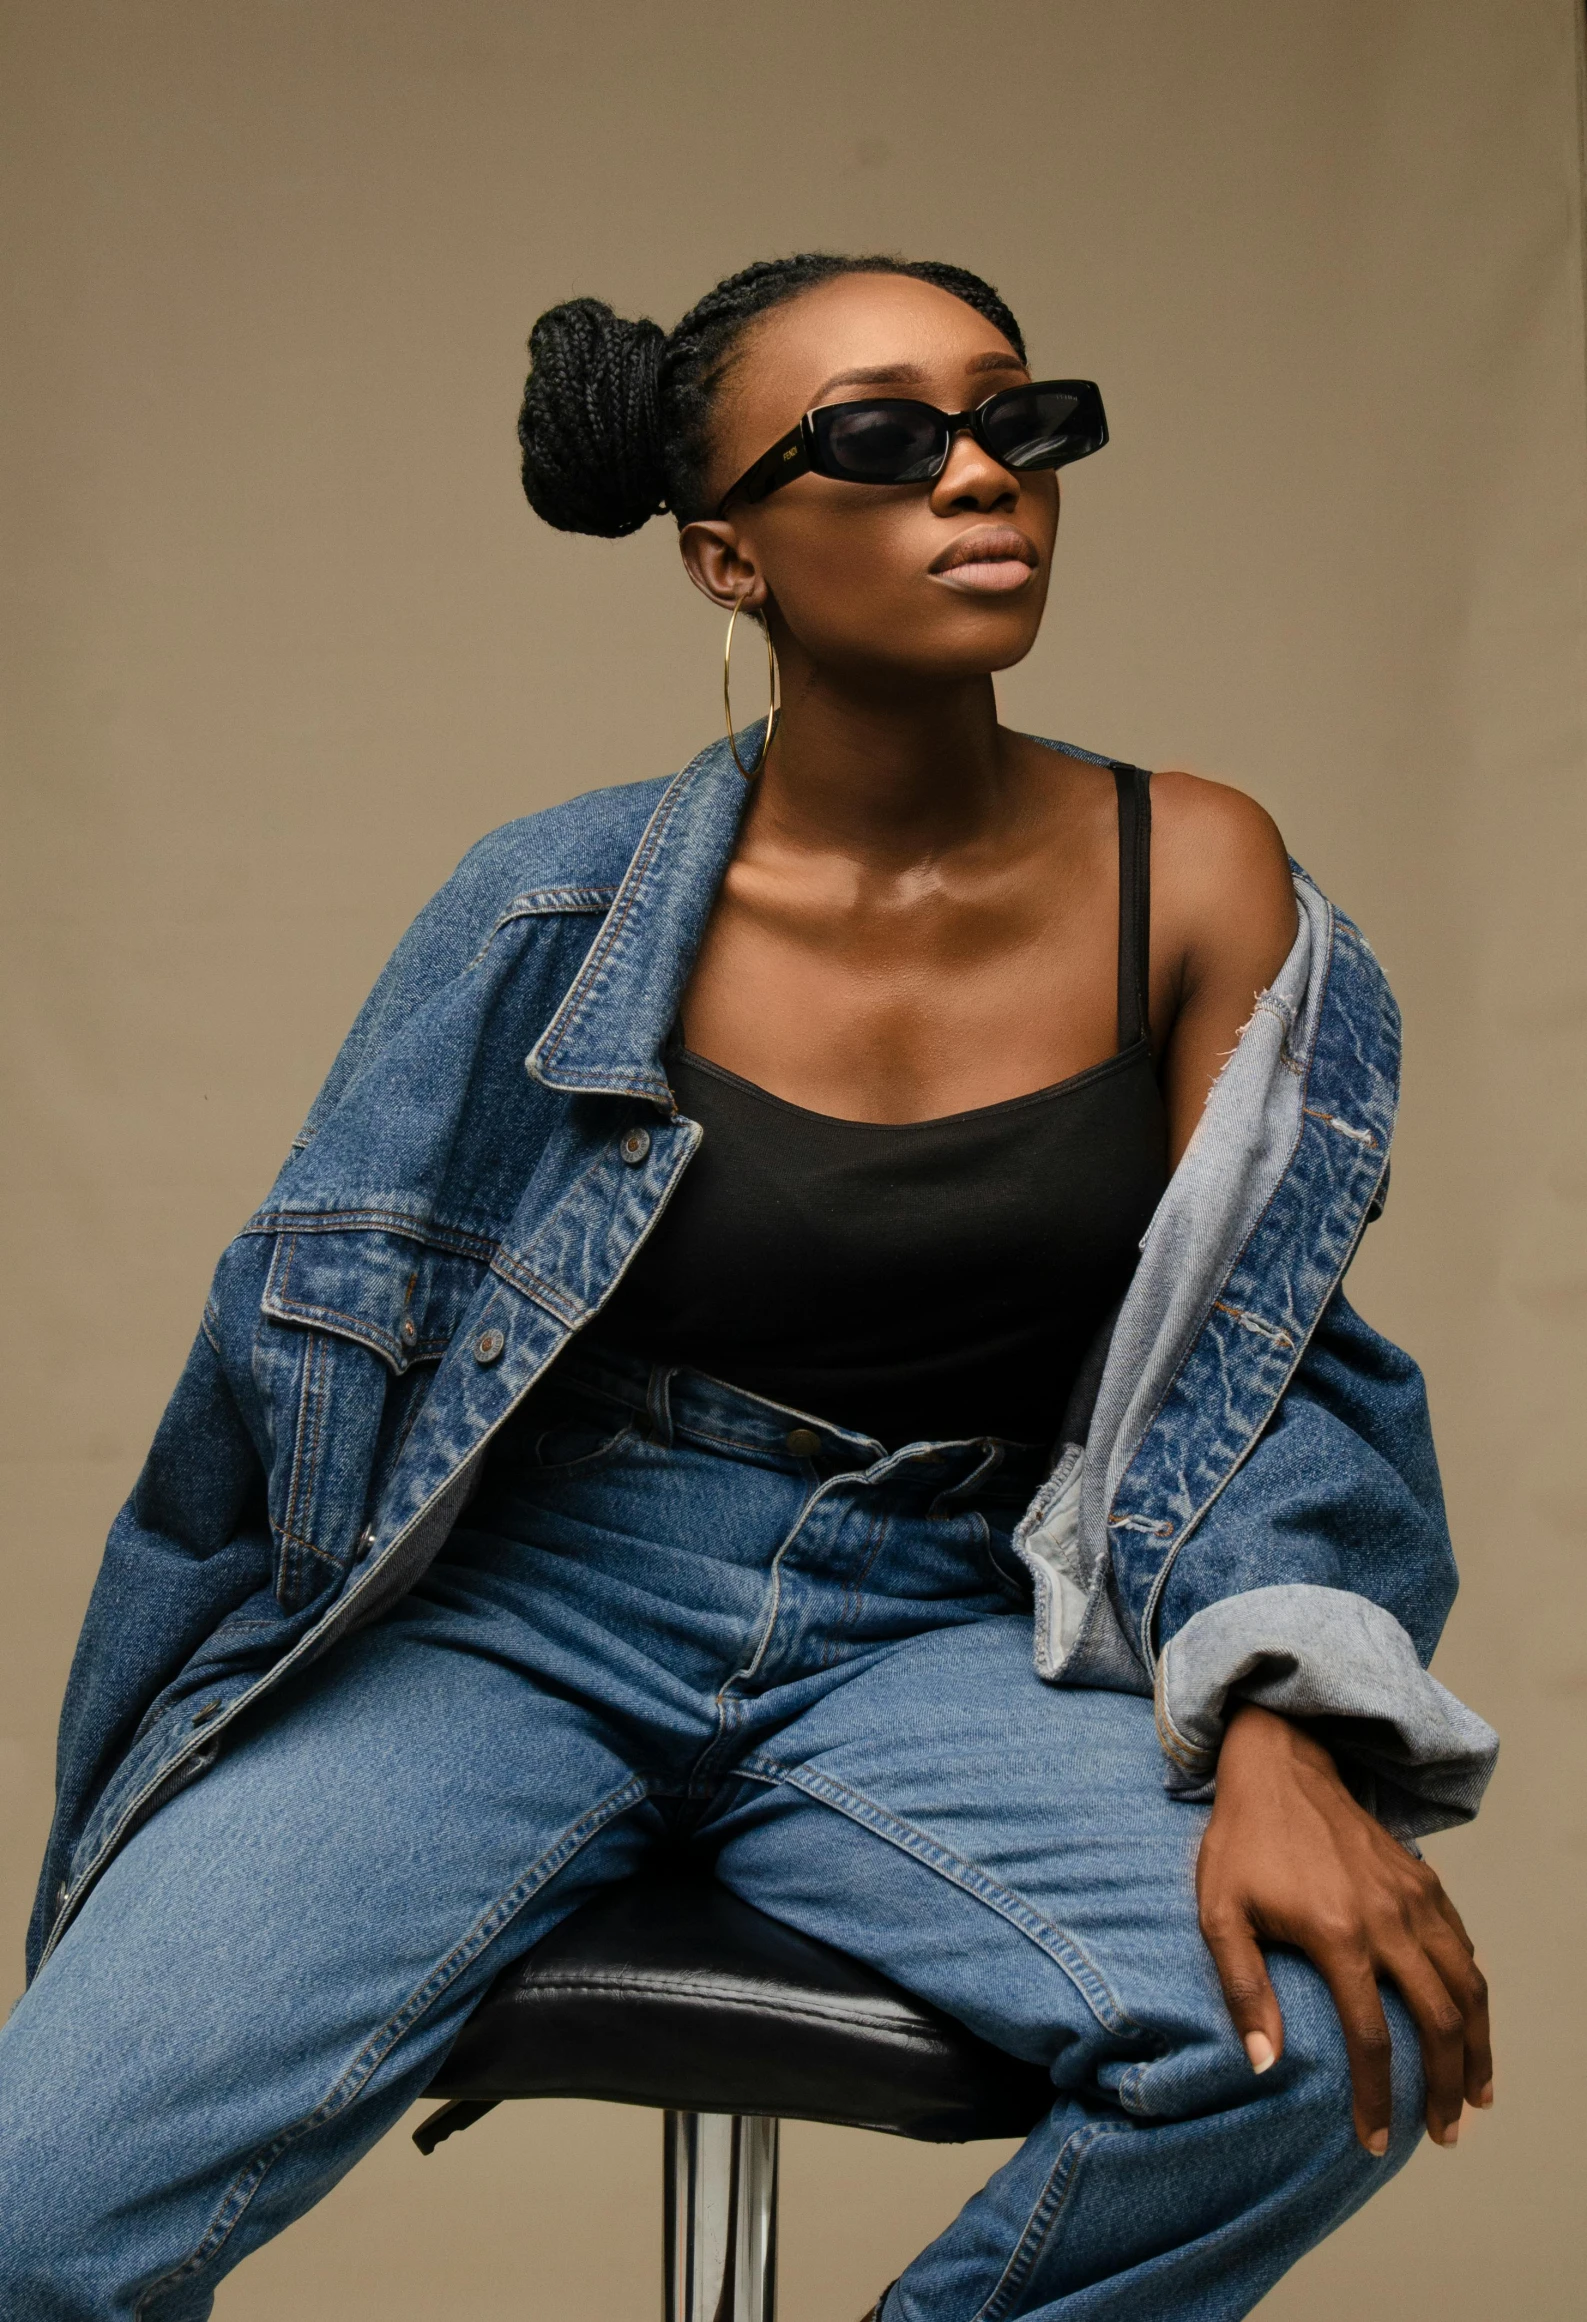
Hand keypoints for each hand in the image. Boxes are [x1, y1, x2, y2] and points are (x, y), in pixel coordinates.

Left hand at [1195, 1700, 1491, 2153]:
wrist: (1279, 1763)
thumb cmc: (1241, 1840)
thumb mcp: (1219, 1911)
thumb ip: (1242, 1987)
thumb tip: (1263, 2063)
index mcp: (1337, 1933)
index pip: (1372, 2038)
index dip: (1378, 2098)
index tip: (1374, 2140)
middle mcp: (1388, 1918)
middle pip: (1439, 2021)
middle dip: (1446, 2087)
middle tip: (1444, 2134)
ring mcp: (1413, 1896)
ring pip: (1467, 1985)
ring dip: (1478, 2046)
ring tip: (1475, 2093)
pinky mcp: (1423, 1878)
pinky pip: (1462, 1944)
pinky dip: (1472, 1990)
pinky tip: (1466, 2020)